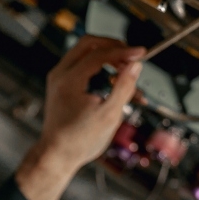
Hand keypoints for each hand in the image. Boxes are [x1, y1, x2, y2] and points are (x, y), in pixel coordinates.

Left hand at [15, 36, 143, 199]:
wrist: (56, 155)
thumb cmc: (80, 141)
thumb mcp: (109, 115)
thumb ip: (124, 88)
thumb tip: (136, 65)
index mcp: (69, 80)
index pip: (99, 54)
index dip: (123, 52)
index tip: (142, 53)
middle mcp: (60, 74)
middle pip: (89, 43)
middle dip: (114, 47)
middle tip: (132, 57)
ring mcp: (59, 78)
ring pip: (86, 53)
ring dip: (108, 58)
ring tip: (127, 75)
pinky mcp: (62, 84)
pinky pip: (82, 66)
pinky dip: (100, 69)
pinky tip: (116, 85)